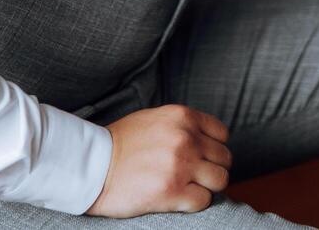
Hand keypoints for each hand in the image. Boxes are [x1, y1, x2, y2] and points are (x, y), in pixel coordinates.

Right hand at [85, 104, 231, 217]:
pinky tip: (177, 198)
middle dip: (213, 169)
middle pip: (224, 159)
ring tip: (189, 187)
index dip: (215, 148)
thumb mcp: (156, 119)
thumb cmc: (122, 143)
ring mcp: (180, 165)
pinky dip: (194, 202)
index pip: (222, 134)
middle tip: (196, 176)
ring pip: (220, 180)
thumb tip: (207, 141)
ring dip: (207, 187)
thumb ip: (183, 126)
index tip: (204, 157)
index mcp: (183, 117)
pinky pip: (203, 201)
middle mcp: (185, 138)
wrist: (94, 165)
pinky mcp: (172, 192)